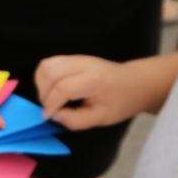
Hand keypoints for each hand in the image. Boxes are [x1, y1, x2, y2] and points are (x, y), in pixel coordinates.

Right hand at [36, 54, 159, 129]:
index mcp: (93, 80)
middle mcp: (83, 64)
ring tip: (50, 99)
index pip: (62, 88)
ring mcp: (77, 57)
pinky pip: (50, 62)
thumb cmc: (122, 101)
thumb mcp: (102, 118)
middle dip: (43, 93)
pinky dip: (45, 77)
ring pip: (46, 65)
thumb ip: (77, 120)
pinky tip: (53, 90)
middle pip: (50, 72)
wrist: (135, 82)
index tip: (48, 117)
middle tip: (50, 109)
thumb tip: (55, 116)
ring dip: (42, 84)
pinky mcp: (73, 57)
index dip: (51, 104)